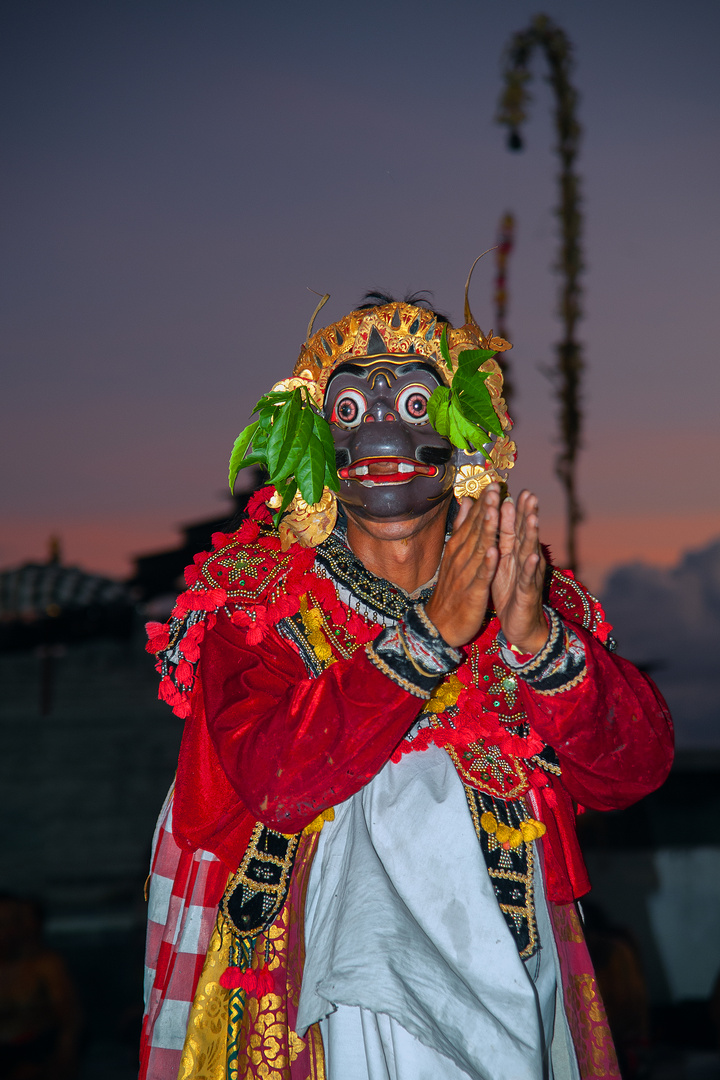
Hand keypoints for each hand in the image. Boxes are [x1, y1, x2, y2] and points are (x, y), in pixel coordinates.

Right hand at [424, 485, 500, 647]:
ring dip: (487, 529)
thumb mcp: (453, 552)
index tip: (492, 482)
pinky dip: (486, 563)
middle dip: (486, 508)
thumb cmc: (450, 587)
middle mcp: (461, 556)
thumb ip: (462, 526)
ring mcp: (466, 573)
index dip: (483, 502)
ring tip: (495, 510)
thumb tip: (467, 501)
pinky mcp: (473, 591)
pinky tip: (493, 551)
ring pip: (478, 547)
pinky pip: (481, 575)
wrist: (439, 623)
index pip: (472, 520)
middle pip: (476, 529)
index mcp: (458, 546)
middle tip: (495, 487)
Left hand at [491, 489, 547, 653]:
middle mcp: (525, 560)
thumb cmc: (510, 591)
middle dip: (527, 514)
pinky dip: (530, 567)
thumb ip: (501, 540)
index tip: (518, 489)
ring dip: (532, 535)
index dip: (517, 509)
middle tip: (529, 494)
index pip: (517, 527)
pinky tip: (532, 556)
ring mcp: (528, 576)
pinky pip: (528, 578)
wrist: (521, 625)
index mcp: (515, 553)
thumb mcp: (502, 563)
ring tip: (533, 518)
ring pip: (530, 552)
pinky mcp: (527, 592)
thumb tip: (498, 516)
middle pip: (526, 534)